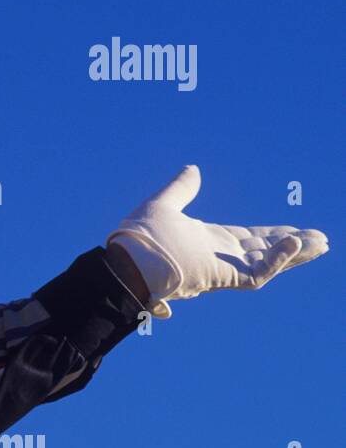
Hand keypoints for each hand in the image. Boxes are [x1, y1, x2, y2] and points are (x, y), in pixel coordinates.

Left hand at [106, 165, 328, 318]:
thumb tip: (193, 169)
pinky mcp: (221, 278)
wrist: (125, 261)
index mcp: (205, 241)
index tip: (293, 230)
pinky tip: (294, 244)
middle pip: (262, 252)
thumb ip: (181, 188)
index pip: (245, 239)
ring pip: (266, 265)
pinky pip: (256, 274)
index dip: (271, 235)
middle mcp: (216, 256)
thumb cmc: (137, 238)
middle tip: (320, 240)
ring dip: (293, 254)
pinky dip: (276, 260)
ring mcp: (220, 269)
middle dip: (291, 247)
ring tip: (321, 244)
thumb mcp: (163, 205)